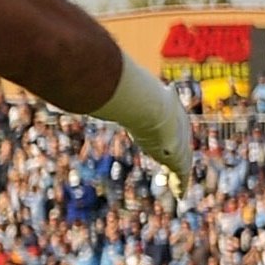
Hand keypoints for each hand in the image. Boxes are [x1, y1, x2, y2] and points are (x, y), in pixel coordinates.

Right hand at [93, 53, 192, 188]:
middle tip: (173, 159)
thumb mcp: (118, 89)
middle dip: (177, 151)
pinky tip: (182, 196)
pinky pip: (181, 176)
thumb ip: (104, 83)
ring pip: (180, 161)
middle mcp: (178, 127)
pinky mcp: (178, 159)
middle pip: (177, 142)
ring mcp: (179, 142)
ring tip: (181, 186)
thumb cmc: (135, 98)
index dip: (167, 131)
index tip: (166, 136)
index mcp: (169, 111)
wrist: (151, 106)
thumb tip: (82, 68)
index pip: (169, 123)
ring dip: (179, 173)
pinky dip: (181, 186)